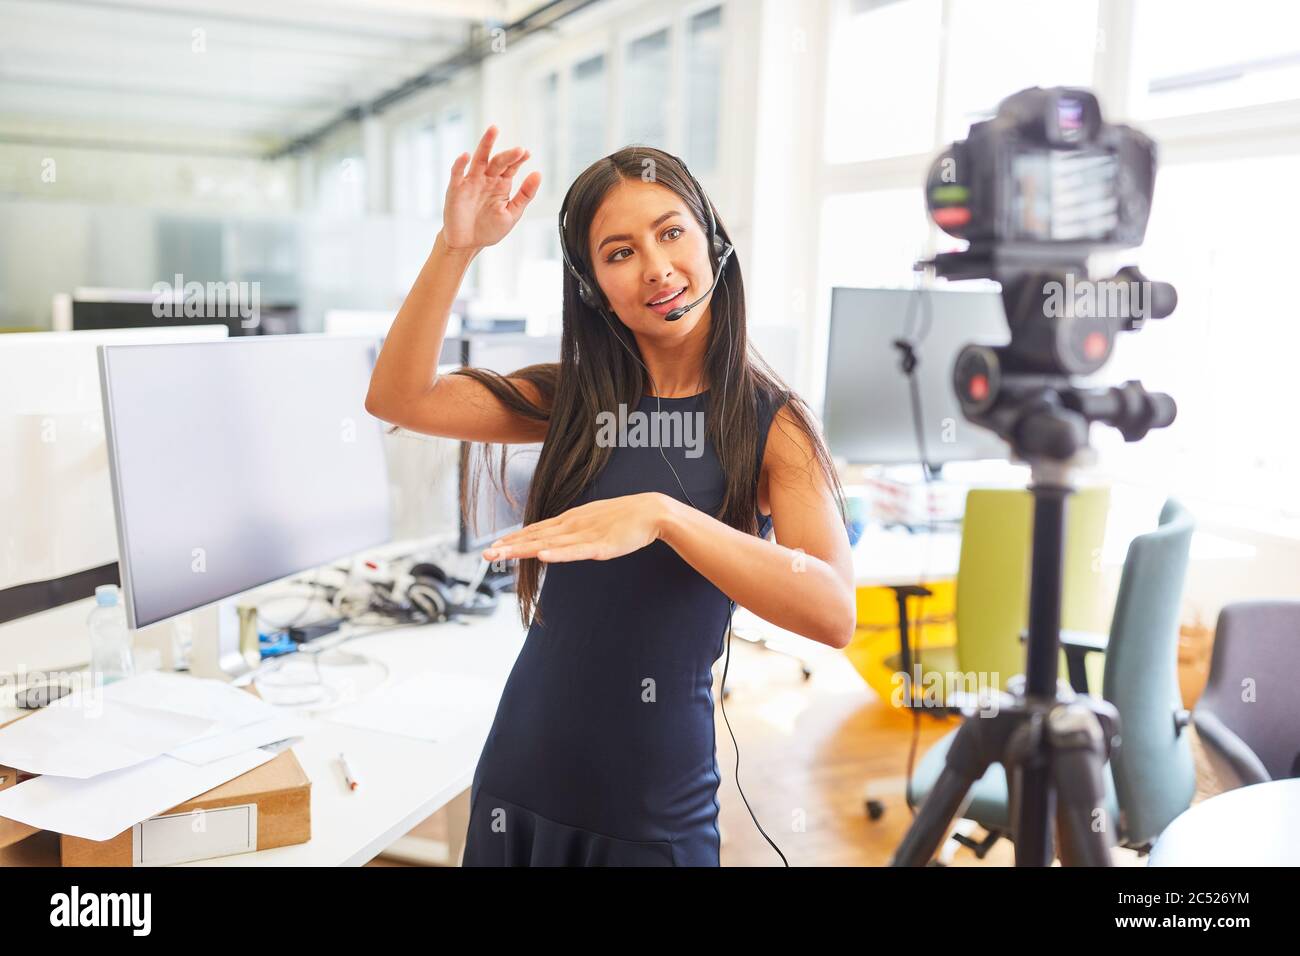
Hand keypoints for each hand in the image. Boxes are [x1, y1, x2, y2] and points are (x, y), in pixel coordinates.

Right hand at [441, 125, 540, 251]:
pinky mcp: (456, 189)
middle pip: (497, 161)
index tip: (527, 153)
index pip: (511, 167)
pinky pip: (458, 173)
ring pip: (479, 159)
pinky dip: (460, 164)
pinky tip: (466, 156)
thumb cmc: (489, 229)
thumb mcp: (512, 213)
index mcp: (501, 185)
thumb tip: (538, 173)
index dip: (518, 159)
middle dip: (508, 155)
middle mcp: (486, 179)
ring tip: (493, 131)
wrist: (467, 244)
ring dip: (485, 145)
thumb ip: (525, 194)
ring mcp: (471, 182)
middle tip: (519, 149)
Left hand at [483, 493, 669, 562]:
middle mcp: (571, 525)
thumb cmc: (624, 517)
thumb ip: (576, 529)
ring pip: (548, 544)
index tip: (494, 545)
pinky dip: (557, 553)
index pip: (536, 530)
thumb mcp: (593, 521)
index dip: (514, 539)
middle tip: (486, 553)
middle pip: (535, 537)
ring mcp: (584, 535)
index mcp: (570, 520)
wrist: (651, 510)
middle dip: (509, 546)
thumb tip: (562, 537)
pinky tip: (542, 556)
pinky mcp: (600, 546)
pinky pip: (575, 552)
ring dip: (523, 550)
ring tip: (501, 554)